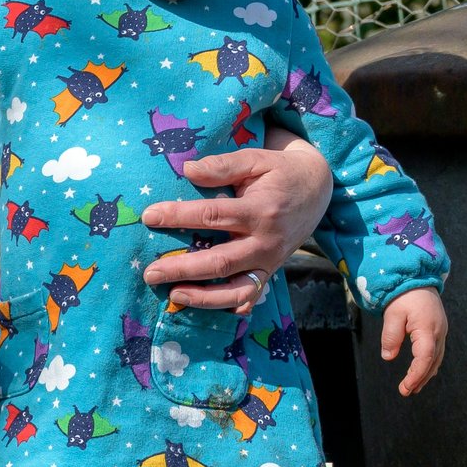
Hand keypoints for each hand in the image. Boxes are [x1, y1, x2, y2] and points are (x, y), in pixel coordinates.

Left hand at [140, 134, 332, 311]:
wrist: (318, 189)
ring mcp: (270, 261)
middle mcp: (266, 242)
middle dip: (183, 269)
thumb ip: (223, 165)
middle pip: (220, 262)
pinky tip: (205, 306)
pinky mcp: (270, 271)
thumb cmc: (278, 172)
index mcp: (260, 211)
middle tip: (150, 273)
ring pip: (236, 289)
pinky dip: (230, 305)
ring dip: (203, 297)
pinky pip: (250, 295)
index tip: (149, 216)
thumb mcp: (256, 159)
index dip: (178, 216)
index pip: (212, 217)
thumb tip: (187, 169)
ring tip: (174, 295)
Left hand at [379, 288, 447, 395]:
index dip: (416, 375)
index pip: (425, 357)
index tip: (405, 387)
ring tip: (413, 388)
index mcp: (428, 329)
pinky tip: (423, 372)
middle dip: (420, 379)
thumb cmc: (404, 295)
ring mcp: (441, 332)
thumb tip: (389, 356)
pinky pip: (436, 352)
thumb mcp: (393, 313)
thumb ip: (391, 335)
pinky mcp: (438, 330)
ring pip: (436, 358)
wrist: (418, 279)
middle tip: (406, 392)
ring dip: (425, 374)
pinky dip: (430, 364)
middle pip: (432, 361)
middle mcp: (439, 333)